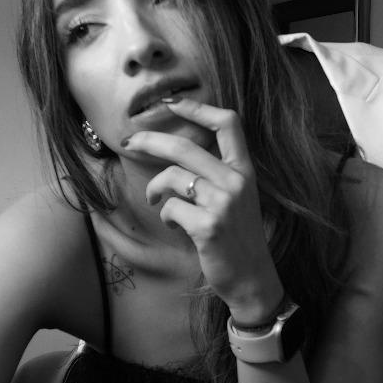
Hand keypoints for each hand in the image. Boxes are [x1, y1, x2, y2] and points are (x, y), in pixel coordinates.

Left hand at [122, 99, 283, 324]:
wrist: (253, 278)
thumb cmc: (239, 238)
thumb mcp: (239, 198)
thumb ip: (219, 173)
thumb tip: (178, 154)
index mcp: (245, 170)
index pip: (228, 123)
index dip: (197, 109)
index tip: (172, 104)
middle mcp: (236, 182)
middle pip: (185, 146)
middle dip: (150, 141)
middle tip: (130, 142)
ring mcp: (223, 204)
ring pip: (172, 177)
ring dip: (156, 189)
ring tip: (159, 202)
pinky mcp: (208, 226)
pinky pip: (170, 208)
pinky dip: (166, 216)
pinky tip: (176, 226)